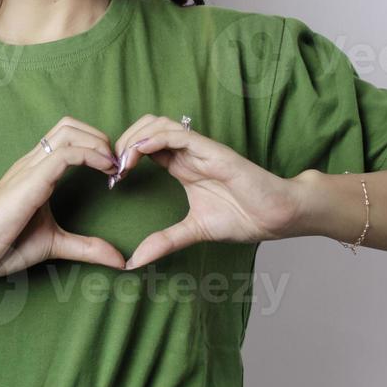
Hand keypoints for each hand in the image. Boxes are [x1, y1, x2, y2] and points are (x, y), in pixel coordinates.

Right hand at [0, 116, 128, 279]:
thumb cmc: (0, 246)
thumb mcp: (53, 244)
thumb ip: (86, 248)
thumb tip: (119, 261)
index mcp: (35, 173)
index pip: (67, 138)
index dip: (96, 146)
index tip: (114, 173)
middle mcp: (32, 163)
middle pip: (69, 125)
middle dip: (100, 137)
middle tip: (115, 165)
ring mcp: (30, 168)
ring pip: (69, 131)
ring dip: (98, 142)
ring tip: (112, 166)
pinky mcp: (31, 180)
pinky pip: (67, 153)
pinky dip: (92, 155)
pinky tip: (104, 172)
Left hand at [109, 114, 301, 269]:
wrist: (276, 216)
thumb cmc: (243, 217)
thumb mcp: (193, 231)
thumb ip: (164, 241)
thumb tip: (134, 261)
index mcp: (181, 165)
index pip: (144, 145)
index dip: (123, 156)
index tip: (110, 179)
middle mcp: (188, 152)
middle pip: (146, 127)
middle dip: (123, 141)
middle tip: (111, 168)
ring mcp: (200, 149)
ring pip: (158, 124)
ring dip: (134, 138)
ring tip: (121, 164)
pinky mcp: (212, 150)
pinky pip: (178, 134)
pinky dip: (153, 140)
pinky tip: (138, 156)